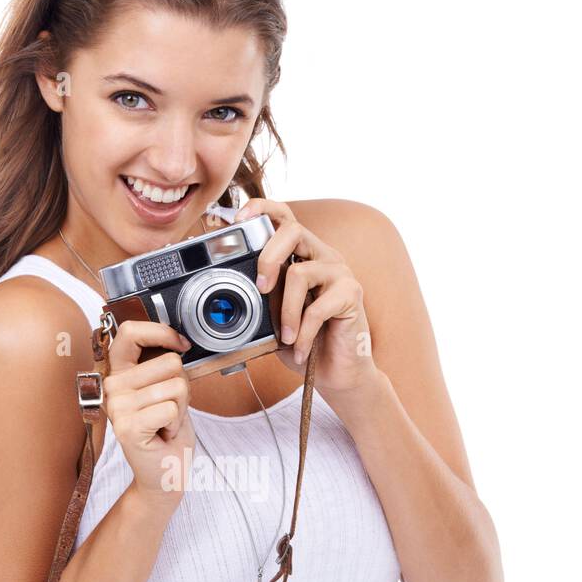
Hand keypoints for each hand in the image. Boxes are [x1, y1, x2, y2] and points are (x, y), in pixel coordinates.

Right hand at [103, 319, 195, 507]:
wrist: (164, 471)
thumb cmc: (166, 430)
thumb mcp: (165, 389)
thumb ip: (164, 365)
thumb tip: (177, 342)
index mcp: (119, 373)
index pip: (130, 332)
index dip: (160, 332)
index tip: (180, 344)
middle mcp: (112, 387)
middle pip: (169, 362)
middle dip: (181, 387)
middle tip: (167, 409)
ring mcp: (117, 407)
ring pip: (175, 386)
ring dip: (180, 407)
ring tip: (164, 423)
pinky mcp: (128, 427)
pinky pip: (171, 407)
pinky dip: (176, 422)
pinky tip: (163, 433)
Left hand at [208, 197, 378, 399]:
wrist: (335, 372)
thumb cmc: (302, 341)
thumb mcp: (272, 317)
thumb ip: (260, 297)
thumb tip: (228, 291)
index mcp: (303, 254)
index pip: (284, 216)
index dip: (261, 209)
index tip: (237, 220)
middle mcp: (323, 255)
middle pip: (292, 230)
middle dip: (268, 257)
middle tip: (260, 288)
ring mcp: (340, 272)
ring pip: (299, 273)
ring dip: (286, 311)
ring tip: (286, 337)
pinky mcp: (352, 293)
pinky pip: (317, 307)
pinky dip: (303, 333)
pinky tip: (300, 348)